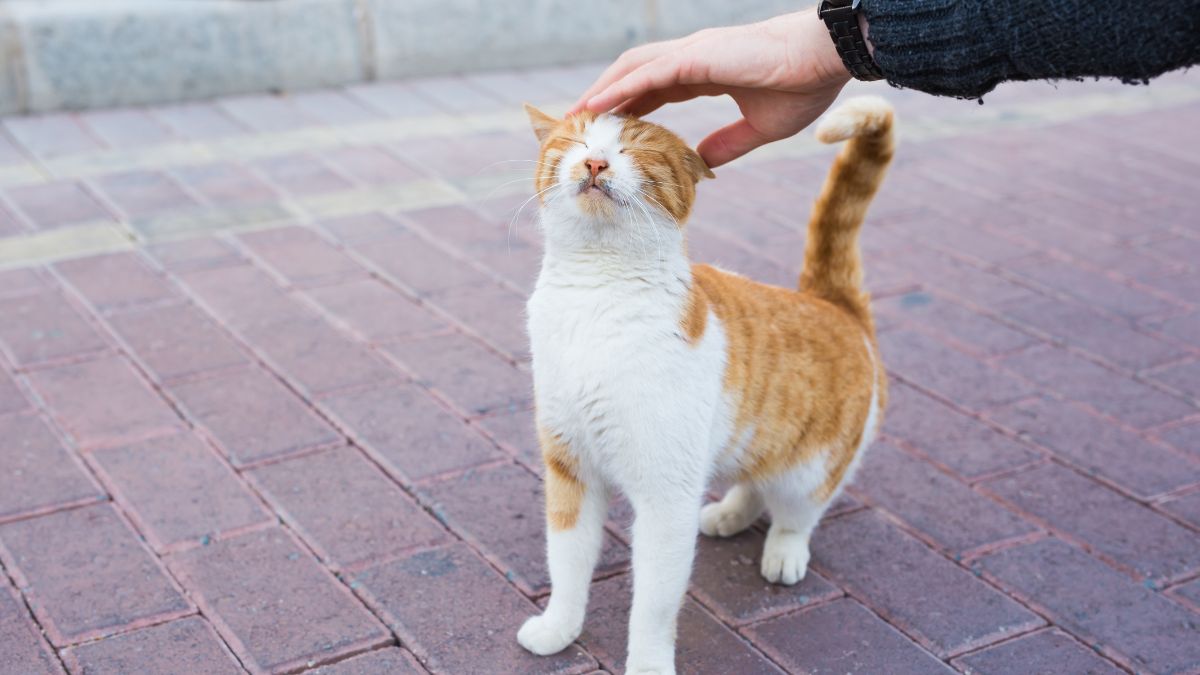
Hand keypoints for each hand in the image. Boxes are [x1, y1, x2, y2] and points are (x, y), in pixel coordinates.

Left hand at [570, 9, 851, 167]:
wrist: (826, 59)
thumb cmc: (803, 86)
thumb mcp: (759, 126)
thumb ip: (728, 143)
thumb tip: (703, 162)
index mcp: (705, 72)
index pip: (653, 88)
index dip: (628, 106)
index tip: (607, 129)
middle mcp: (692, 58)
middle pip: (634, 76)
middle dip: (605, 98)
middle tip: (578, 124)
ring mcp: (693, 53)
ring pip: (633, 70)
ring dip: (603, 91)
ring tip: (577, 115)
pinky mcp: (698, 57)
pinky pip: (648, 74)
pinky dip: (621, 89)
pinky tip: (599, 105)